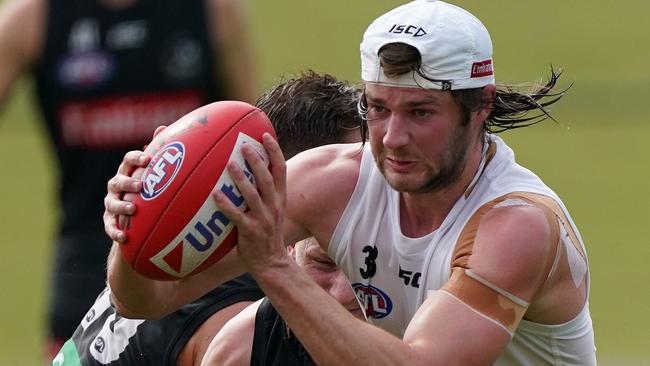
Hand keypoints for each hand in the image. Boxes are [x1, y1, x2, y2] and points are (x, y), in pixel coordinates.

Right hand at [103, 150, 149, 242]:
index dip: (136, 158)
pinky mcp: (109, 219)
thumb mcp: (154, 171)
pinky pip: (109, 226)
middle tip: (140, 186)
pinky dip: (115, 231)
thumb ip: (158, 151)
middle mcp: (117, 185)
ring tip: (133, 210)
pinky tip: (124, 237)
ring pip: (111, 203)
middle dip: (128, 183)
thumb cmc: (148, 187)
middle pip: (118, 181)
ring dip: (121, 206)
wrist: (135, 216)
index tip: (148, 160)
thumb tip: (162, 127)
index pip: (128, 160)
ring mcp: (111, 202)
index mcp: (128, 171)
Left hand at [212, 133, 288, 273]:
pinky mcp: (250, 232)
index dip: (274, 151)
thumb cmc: (266, 235)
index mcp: (279, 198)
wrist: (271, 264)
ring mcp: (263, 219)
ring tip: (229, 164)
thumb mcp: (271, 211)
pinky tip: (215, 194)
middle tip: (244, 145)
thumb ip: (262, 193)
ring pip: (253, 195)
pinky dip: (226, 204)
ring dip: (241, 178)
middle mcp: (274, 206)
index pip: (281, 169)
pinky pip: (237, 216)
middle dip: (257, 160)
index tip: (265, 134)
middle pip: (267, 178)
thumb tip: (245, 171)